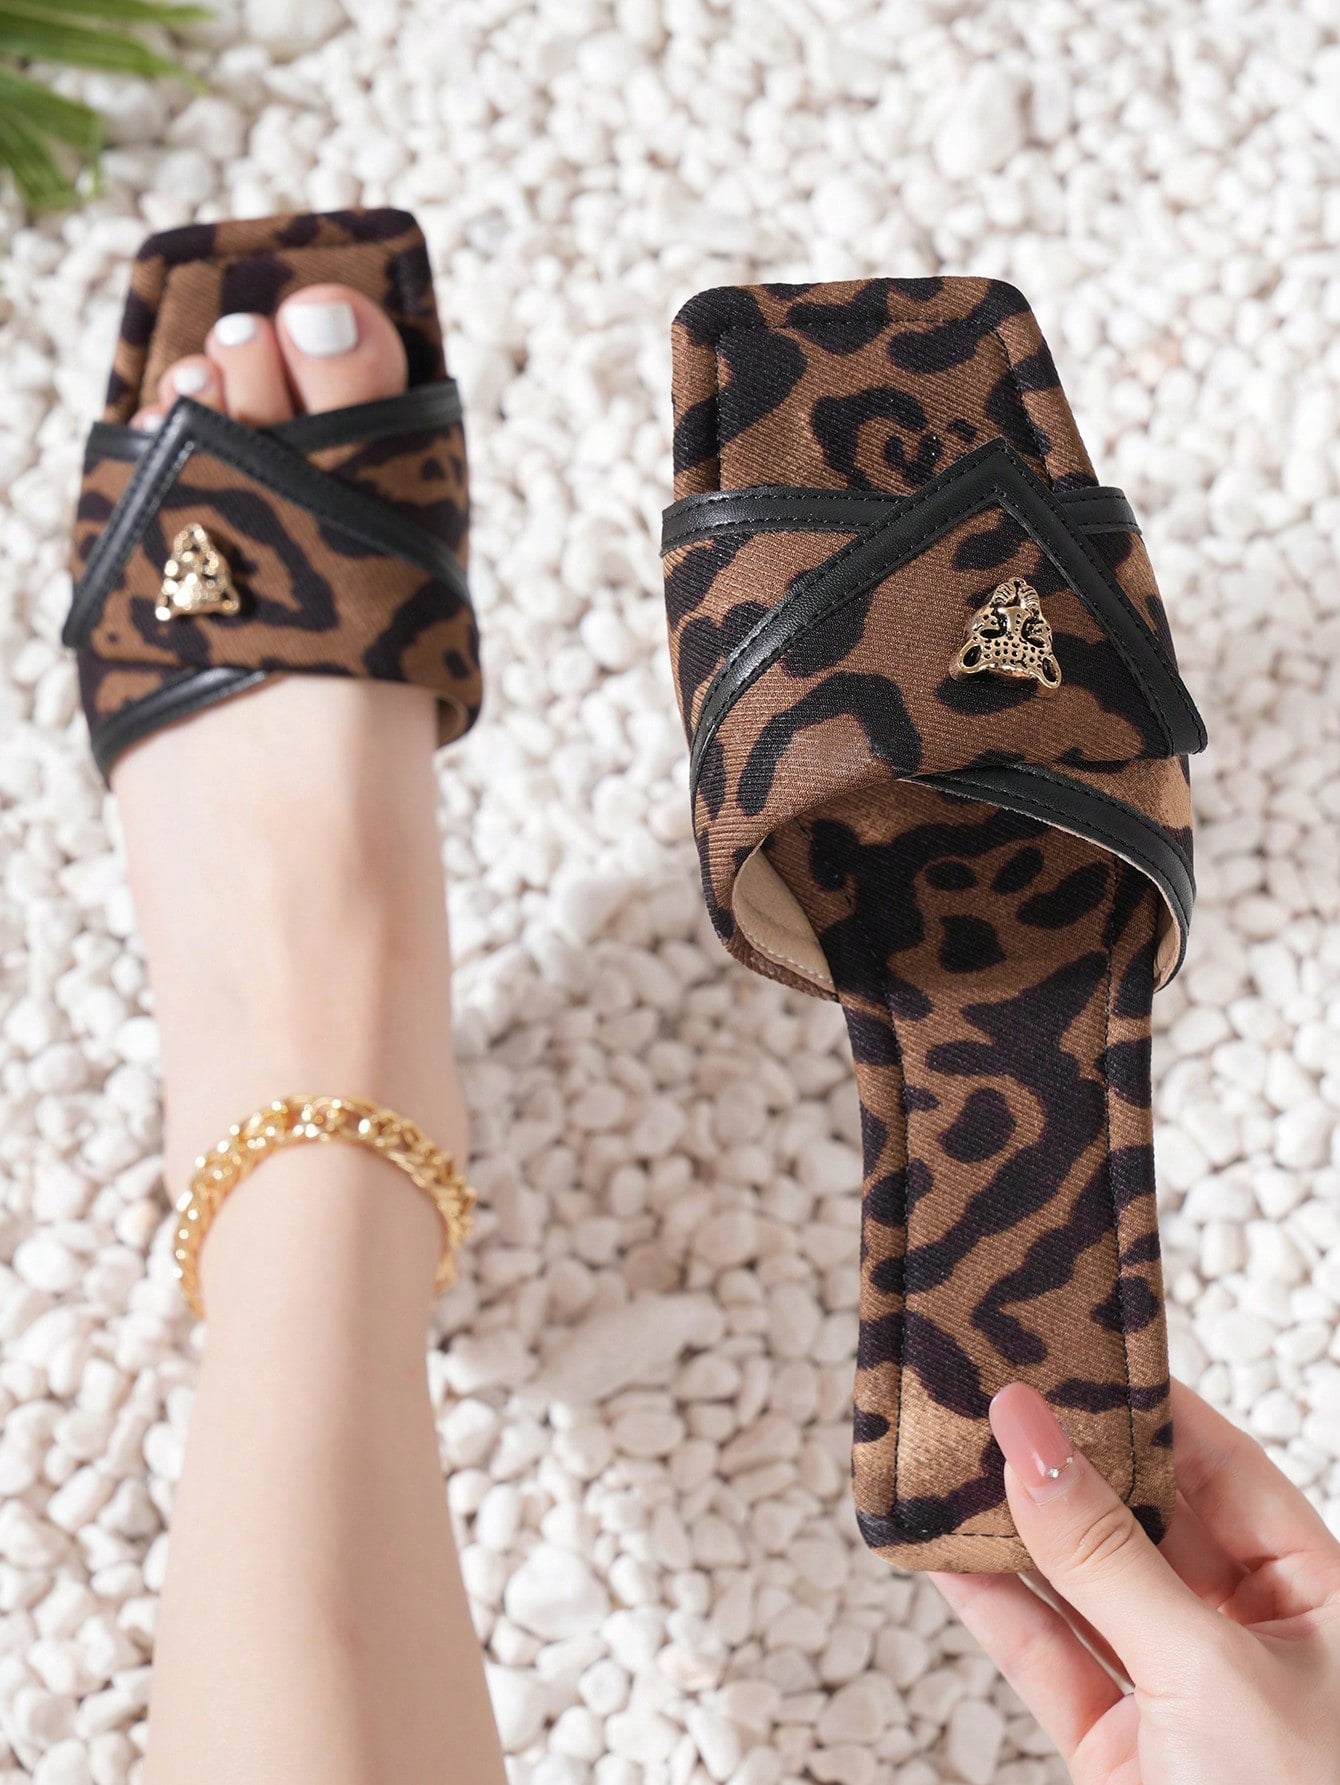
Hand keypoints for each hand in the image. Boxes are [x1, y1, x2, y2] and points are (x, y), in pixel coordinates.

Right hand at [935, 1380, 1339, 1784]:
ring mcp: (1175, 1688)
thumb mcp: (1207, 1669)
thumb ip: (1108, 1552)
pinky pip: (1045, 1654)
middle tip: (985, 1384)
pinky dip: (990, 1605)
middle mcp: (1246, 1630)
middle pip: (1140, 1513)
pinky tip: (938, 1551)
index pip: (1219, 1462)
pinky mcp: (1117, 1748)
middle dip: (1062, 1456)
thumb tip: (1028, 1430)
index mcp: (1315, 1593)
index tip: (1066, 1339)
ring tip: (941, 1452)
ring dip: (1009, 1525)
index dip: (1142, 1400)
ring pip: (1080, 1581)